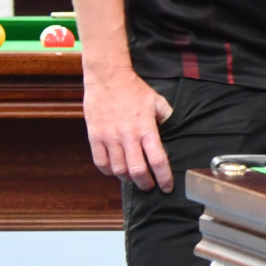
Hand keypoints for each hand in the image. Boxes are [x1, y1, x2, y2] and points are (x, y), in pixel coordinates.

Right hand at [82, 68, 174, 190]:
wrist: (108, 79)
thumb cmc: (134, 89)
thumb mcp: (157, 101)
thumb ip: (166, 117)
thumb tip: (171, 129)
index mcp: (146, 129)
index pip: (157, 160)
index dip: (164, 177)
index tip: (167, 186)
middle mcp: (128, 137)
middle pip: (137, 171)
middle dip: (146, 183)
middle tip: (150, 186)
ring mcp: (109, 139)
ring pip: (118, 170)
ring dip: (128, 178)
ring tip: (134, 178)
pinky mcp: (95, 138)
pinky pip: (101, 163)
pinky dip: (108, 171)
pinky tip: (115, 171)